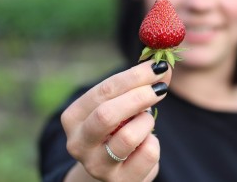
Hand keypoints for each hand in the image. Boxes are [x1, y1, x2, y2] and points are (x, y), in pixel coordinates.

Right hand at [61, 60, 170, 181]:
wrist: (112, 168)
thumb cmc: (116, 127)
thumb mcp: (121, 104)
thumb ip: (140, 84)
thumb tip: (162, 65)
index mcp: (73, 117)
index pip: (103, 91)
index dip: (133, 76)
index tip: (157, 66)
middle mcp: (78, 143)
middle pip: (107, 114)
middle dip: (139, 97)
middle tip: (160, 88)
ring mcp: (97, 166)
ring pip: (129, 136)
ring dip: (147, 122)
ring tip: (147, 121)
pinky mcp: (120, 181)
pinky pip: (148, 154)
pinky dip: (154, 142)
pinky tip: (146, 143)